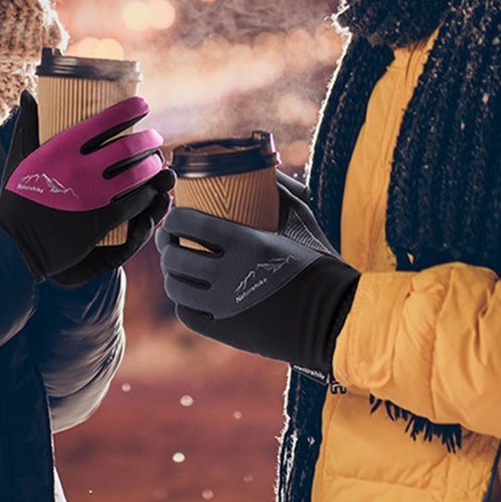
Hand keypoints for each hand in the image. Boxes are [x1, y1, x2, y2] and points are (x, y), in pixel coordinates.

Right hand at [0, 92, 164, 281]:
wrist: (14, 243)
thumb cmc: (16, 196)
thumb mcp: (18, 156)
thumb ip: (27, 123)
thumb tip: (28, 93)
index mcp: (61, 148)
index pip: (106, 120)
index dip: (131, 110)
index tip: (143, 106)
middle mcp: (79, 168)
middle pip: (129, 147)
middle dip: (148, 139)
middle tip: (154, 138)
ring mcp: (91, 195)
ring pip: (137, 174)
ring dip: (153, 166)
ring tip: (157, 162)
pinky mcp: (99, 221)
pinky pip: (134, 203)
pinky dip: (148, 195)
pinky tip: (152, 191)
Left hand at [156, 174, 358, 382]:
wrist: (334, 317)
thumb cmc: (319, 262)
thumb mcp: (302, 219)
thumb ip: (280, 190)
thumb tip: (263, 169)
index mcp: (246, 243)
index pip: (188, 223)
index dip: (173, 216)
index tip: (175, 213)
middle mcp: (230, 275)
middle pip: (175, 256)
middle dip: (166, 243)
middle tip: (169, 238)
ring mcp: (226, 307)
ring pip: (176, 287)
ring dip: (170, 273)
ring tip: (175, 265)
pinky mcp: (228, 332)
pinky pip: (188, 315)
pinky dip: (182, 301)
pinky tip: (187, 292)